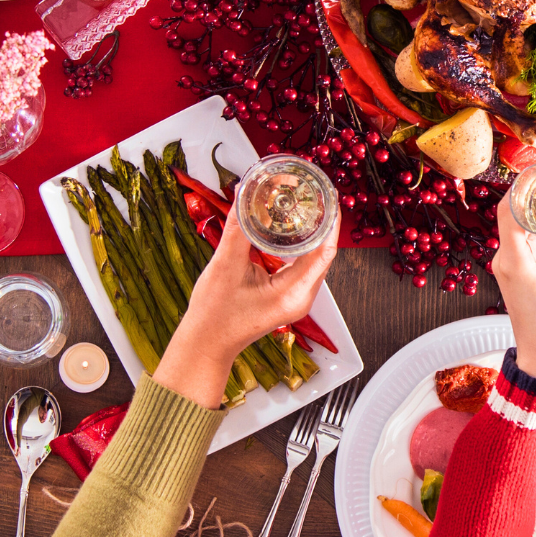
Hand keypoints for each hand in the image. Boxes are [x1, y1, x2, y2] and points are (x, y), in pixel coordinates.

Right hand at [155, 207, 337, 408]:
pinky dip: (300, 245)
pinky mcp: (287, 296)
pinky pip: (302, 265)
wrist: (205, 343)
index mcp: (293, 293)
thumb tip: (244, 193)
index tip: (328, 197)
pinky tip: (294, 228)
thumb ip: (238, 228)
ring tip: (308, 204)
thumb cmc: (214, 316)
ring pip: (313, 259)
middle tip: (316, 193)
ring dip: (311, 233)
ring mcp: (296, 298)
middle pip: (322, 253)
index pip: (324, 251)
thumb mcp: (225, 265)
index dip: (330, 221)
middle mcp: (301, 297)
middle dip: (321, 222)